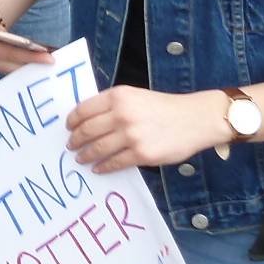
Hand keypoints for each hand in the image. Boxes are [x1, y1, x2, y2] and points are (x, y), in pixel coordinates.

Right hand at [0, 0, 53, 74]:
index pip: (9, 52)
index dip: (28, 55)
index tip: (47, 56)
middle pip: (17, 64)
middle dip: (38, 63)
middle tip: (60, 60)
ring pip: (19, 70)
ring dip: (37, 67)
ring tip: (59, 60)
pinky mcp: (1, 66)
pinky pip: (18, 69)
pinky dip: (32, 67)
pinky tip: (48, 61)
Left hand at [67, 88, 229, 175]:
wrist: (196, 119)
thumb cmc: (164, 107)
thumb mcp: (135, 96)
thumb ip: (112, 105)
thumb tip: (86, 121)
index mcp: (118, 97)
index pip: (84, 110)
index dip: (72, 121)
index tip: (68, 128)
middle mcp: (122, 114)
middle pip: (87, 130)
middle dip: (75, 140)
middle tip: (71, 146)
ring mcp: (132, 135)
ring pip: (98, 149)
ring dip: (85, 155)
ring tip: (81, 159)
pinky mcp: (142, 154)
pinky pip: (115, 163)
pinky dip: (103, 167)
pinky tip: (98, 168)